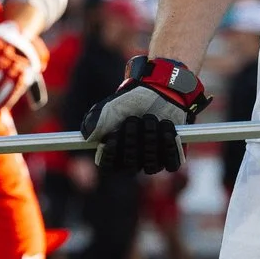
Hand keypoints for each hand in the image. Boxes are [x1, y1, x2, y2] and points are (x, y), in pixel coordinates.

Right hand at [80, 55, 208, 173]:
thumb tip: (88, 137)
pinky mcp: (171, 157)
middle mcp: (132, 162)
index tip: (112, 135)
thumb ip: (93, 122)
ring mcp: (152, 162)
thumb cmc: (129, 103)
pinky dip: (169, 144)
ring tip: (150, 117)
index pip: (109, 166)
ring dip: (151, 138)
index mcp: (114, 154)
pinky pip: (171, 163)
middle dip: (132, 140)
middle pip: (131, 165)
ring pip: (151, 164)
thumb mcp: (106, 108)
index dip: (111, 153)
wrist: (156, 92)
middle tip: (133, 118)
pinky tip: (166, 125)